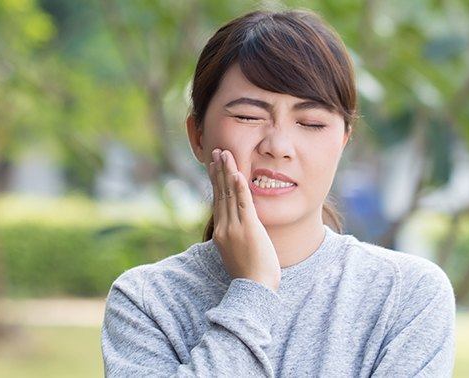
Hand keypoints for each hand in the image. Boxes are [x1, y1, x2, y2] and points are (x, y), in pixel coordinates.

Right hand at [209, 149, 280, 291]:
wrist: (254, 289)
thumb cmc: (250, 276)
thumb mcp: (237, 254)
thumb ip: (235, 239)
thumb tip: (239, 232)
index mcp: (221, 233)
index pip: (218, 202)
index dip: (216, 182)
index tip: (214, 166)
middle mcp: (224, 228)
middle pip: (220, 194)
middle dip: (219, 171)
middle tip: (217, 152)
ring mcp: (235, 228)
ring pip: (229, 195)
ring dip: (228, 172)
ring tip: (225, 155)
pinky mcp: (249, 229)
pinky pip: (243, 204)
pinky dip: (240, 188)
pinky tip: (238, 173)